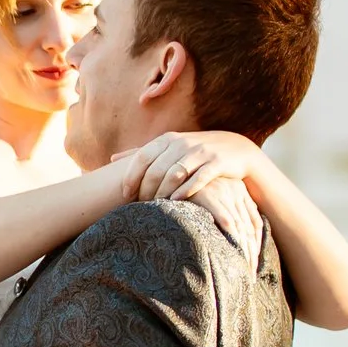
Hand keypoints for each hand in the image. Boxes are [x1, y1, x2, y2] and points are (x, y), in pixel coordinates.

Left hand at [132, 131, 263, 208]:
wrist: (235, 149)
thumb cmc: (195, 152)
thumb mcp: (169, 148)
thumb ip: (142, 153)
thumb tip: (111, 159)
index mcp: (168, 139)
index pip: (142, 157)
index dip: (131, 176)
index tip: (124, 194)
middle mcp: (182, 143)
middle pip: (156, 169)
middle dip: (146, 189)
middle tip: (140, 205)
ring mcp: (201, 152)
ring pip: (174, 174)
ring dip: (163, 192)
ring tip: (156, 207)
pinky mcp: (217, 163)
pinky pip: (198, 178)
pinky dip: (185, 190)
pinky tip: (176, 202)